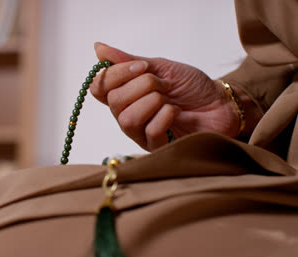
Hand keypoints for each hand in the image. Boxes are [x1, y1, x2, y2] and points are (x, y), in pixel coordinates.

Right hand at [90, 42, 240, 150]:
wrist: (220, 103)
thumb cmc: (191, 86)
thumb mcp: (160, 67)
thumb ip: (128, 60)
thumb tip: (98, 48)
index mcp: (124, 95)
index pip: (98, 88)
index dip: (114, 75)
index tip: (141, 66)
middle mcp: (127, 114)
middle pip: (113, 102)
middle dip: (142, 85)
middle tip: (162, 84)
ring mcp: (140, 133)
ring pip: (127, 119)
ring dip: (152, 102)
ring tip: (168, 100)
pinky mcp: (157, 147)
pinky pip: (149, 131)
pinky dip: (165, 116)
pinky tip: (175, 112)